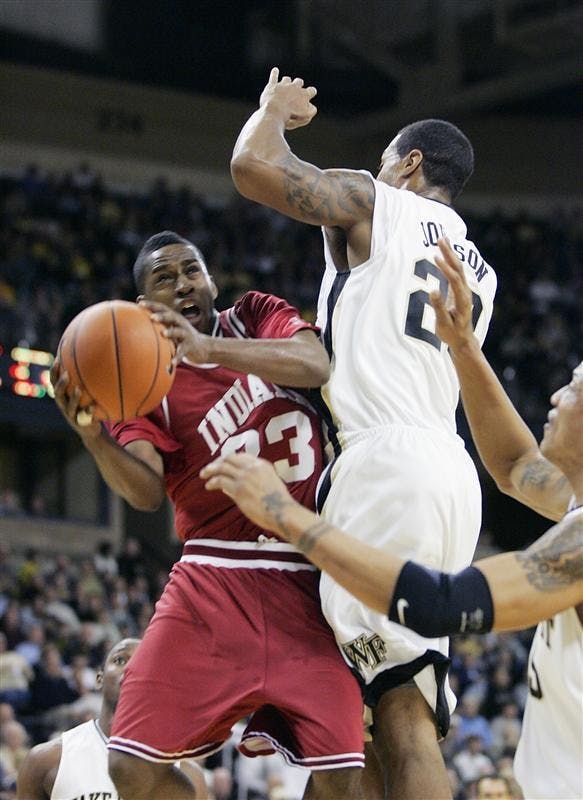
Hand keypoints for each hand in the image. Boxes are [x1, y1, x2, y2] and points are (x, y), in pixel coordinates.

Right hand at [50, 358, 101, 439]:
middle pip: (57, 394)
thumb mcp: (84, 394)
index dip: (54, 373)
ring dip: (73, 398)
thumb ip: (85, 381)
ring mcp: (71, 415)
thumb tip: (93, 360)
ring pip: (69, 406)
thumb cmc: (86, 407)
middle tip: (67, 374)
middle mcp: (64, 405)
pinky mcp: (79, 423)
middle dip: (61, 384)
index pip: (54, 383)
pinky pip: (83, 417)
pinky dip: (88, 411)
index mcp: (62, 397)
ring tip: (78, 389)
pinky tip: (93, 407)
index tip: (57, 360)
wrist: (89, 430)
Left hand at [140, 301, 204, 364]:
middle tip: (152, 317)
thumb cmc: (180, 336)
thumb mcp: (170, 327)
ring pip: (179, 331)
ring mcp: (186, 334)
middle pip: (172, 316)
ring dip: (171, 331)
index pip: (162, 308)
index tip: (140, 303)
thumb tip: (137, 317)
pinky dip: (177, 357)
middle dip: (162, 316)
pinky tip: (171, 363)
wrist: (202, 346)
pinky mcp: (190, 346)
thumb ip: (158, 322)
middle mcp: (180, 323)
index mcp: (173, 317)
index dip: (152, 305)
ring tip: (163, 333)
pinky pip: (182, 351)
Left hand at [200, 453, 296, 532]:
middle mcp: (252, 467)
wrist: (283, 512)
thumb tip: (233, 484)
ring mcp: (245, 477)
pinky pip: (220, 481)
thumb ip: (255, 480)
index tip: (223, 463)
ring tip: (204, 475)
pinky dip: (212, 482)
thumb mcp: (271, 483)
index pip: (241, 456)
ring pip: (222, 468)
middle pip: (229, 458)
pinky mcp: (238, 489)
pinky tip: (208, 485)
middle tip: (210, 468)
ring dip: (210, 470)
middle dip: (217, 462)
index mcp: (262, 464)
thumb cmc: (279, 503)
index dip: (229, 459)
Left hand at [259, 67, 317, 130]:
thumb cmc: (291, 116)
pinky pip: (274, 76)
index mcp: (304, 94)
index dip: (311, 92)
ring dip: (287, 82)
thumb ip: (312, 110)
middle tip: (296, 91)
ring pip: (287, 79)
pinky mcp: (272, 86)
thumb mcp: (306, 116)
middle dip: (298, 85)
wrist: (276, 112)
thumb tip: (311, 106)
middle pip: (299, 81)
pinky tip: (275, 70)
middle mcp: (295, 87)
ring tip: (286, 86)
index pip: (312, 90)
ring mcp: (283, 85)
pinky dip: (275, 73)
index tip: (310, 94)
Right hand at [430, 238, 478, 352]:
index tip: (434, 257)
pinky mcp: (459, 290)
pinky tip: (444, 254)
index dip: (444, 268)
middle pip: (458, 268)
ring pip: (458, 268)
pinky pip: (455, 272)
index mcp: (462, 299)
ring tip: (442, 240)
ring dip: (450, 253)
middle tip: (440, 238)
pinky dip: (450, 261)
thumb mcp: (443, 323)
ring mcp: (463, 290)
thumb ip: (438, 307)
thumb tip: (432, 290)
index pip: (454, 279)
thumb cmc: (452, 333)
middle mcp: (465, 292)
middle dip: (449, 253)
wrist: (463, 340)